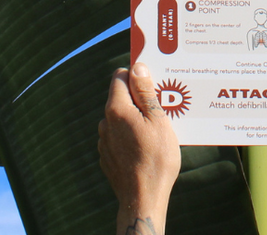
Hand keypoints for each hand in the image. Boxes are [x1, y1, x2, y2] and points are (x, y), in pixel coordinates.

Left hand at [98, 64, 181, 234]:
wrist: (142, 200)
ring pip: (121, 118)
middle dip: (140, 99)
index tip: (155, 86)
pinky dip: (131, 135)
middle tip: (162, 110)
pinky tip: (146, 147)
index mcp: (117, 109)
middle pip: (122, 97)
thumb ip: (145, 92)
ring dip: (136, 119)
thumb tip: (137, 67)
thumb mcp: (158, 120)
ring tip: (157, 132)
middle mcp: (105, 122)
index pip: (121, 76)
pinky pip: (119, 136)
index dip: (138, 77)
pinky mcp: (107, 156)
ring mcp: (104, 140)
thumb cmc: (155, 158)